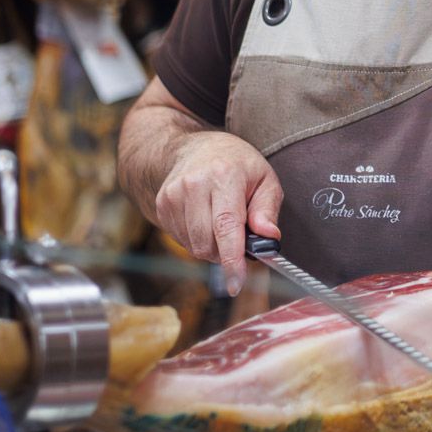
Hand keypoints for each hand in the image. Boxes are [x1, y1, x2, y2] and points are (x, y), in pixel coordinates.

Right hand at [153, 130, 281, 296]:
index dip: (232, 259)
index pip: (226, 226)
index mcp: (224, 175)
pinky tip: (204, 221)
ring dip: (212, 248)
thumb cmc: (235, 164)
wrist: (193, 148)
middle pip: (207, 243)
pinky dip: (198, 241)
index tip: (236, 283)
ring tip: (221, 224)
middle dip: (226, 253)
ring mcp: (174, 195)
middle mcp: (194, 184)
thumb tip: (269, 237)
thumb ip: (268, 209)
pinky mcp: (162, 205)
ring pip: (194, 247)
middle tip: (238, 239)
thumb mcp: (264, 178)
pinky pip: (182, 241)